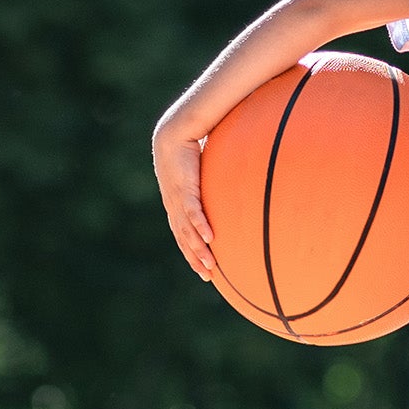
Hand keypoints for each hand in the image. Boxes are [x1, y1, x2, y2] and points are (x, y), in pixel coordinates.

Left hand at [152, 127, 217, 281]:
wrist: (173, 132)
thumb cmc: (190, 149)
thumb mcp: (203, 173)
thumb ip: (214, 186)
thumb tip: (235, 187)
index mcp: (177, 204)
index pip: (182, 234)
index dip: (190, 253)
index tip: (202, 269)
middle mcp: (175, 205)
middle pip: (184, 239)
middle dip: (195, 258)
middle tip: (208, 275)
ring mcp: (178, 198)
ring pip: (187, 230)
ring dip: (198, 249)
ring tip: (210, 265)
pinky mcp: (184, 187)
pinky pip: (193, 210)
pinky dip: (200, 225)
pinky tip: (209, 238)